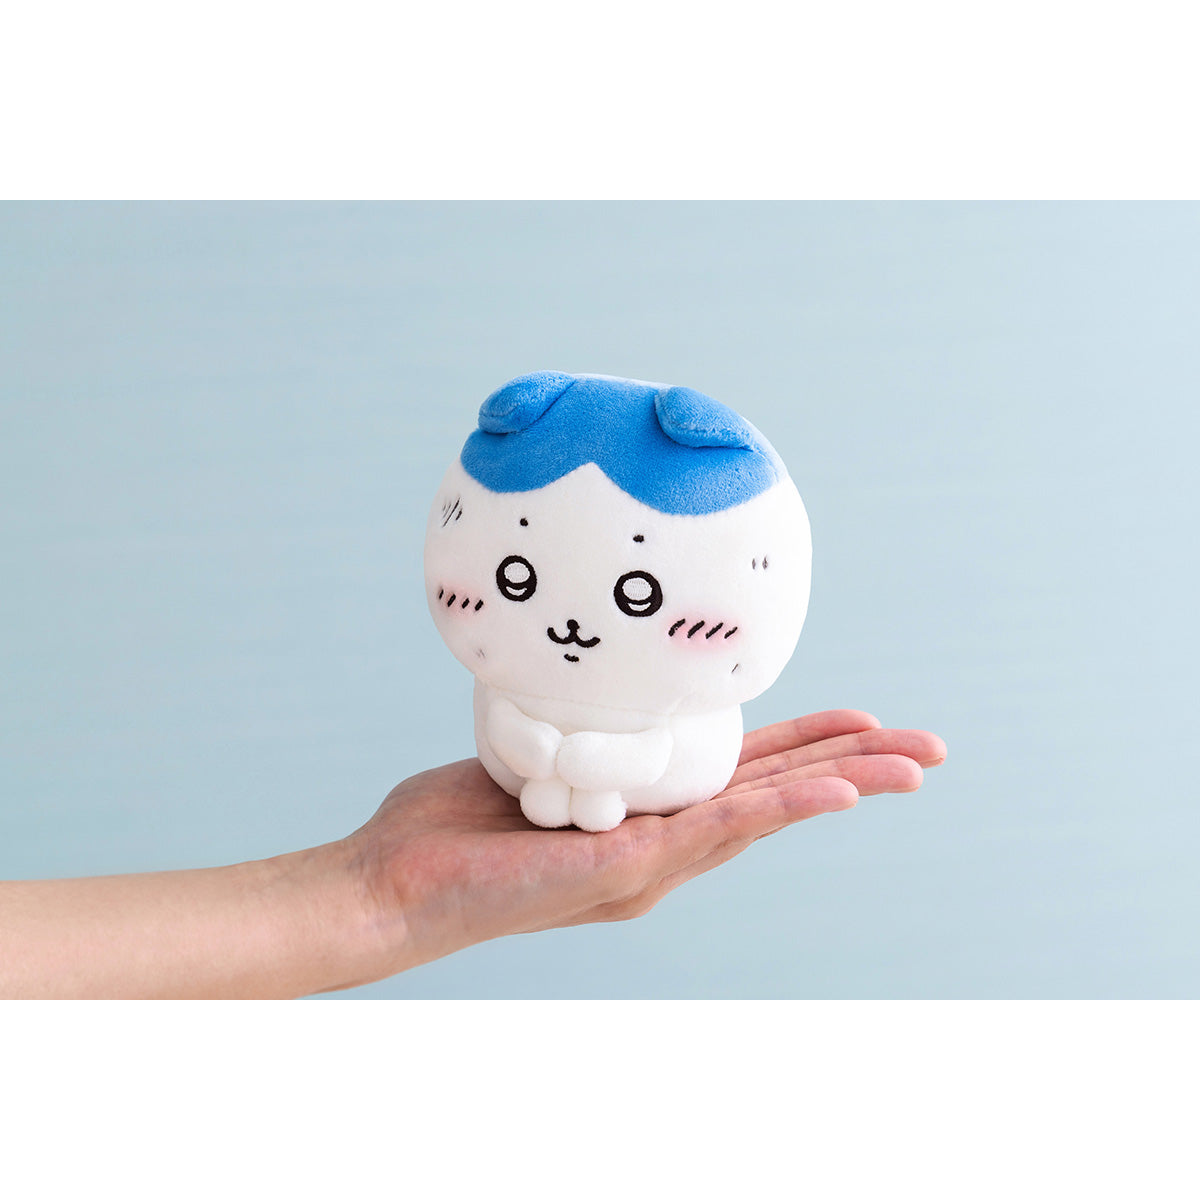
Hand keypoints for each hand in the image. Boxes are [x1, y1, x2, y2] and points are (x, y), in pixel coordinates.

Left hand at [344, 709, 945, 983]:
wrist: (396, 884)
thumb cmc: (458, 826)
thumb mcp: (543, 762)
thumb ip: (589, 736)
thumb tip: (608, 684)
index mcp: (649, 819)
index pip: (746, 777)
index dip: (808, 749)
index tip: (865, 721)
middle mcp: (663, 849)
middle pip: (776, 799)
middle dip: (857, 770)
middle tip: (932, 750)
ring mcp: (649, 864)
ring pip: (763, 816)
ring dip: (840, 787)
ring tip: (908, 768)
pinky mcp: (623, 870)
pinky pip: (713, 832)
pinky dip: (777, 811)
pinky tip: (834, 794)